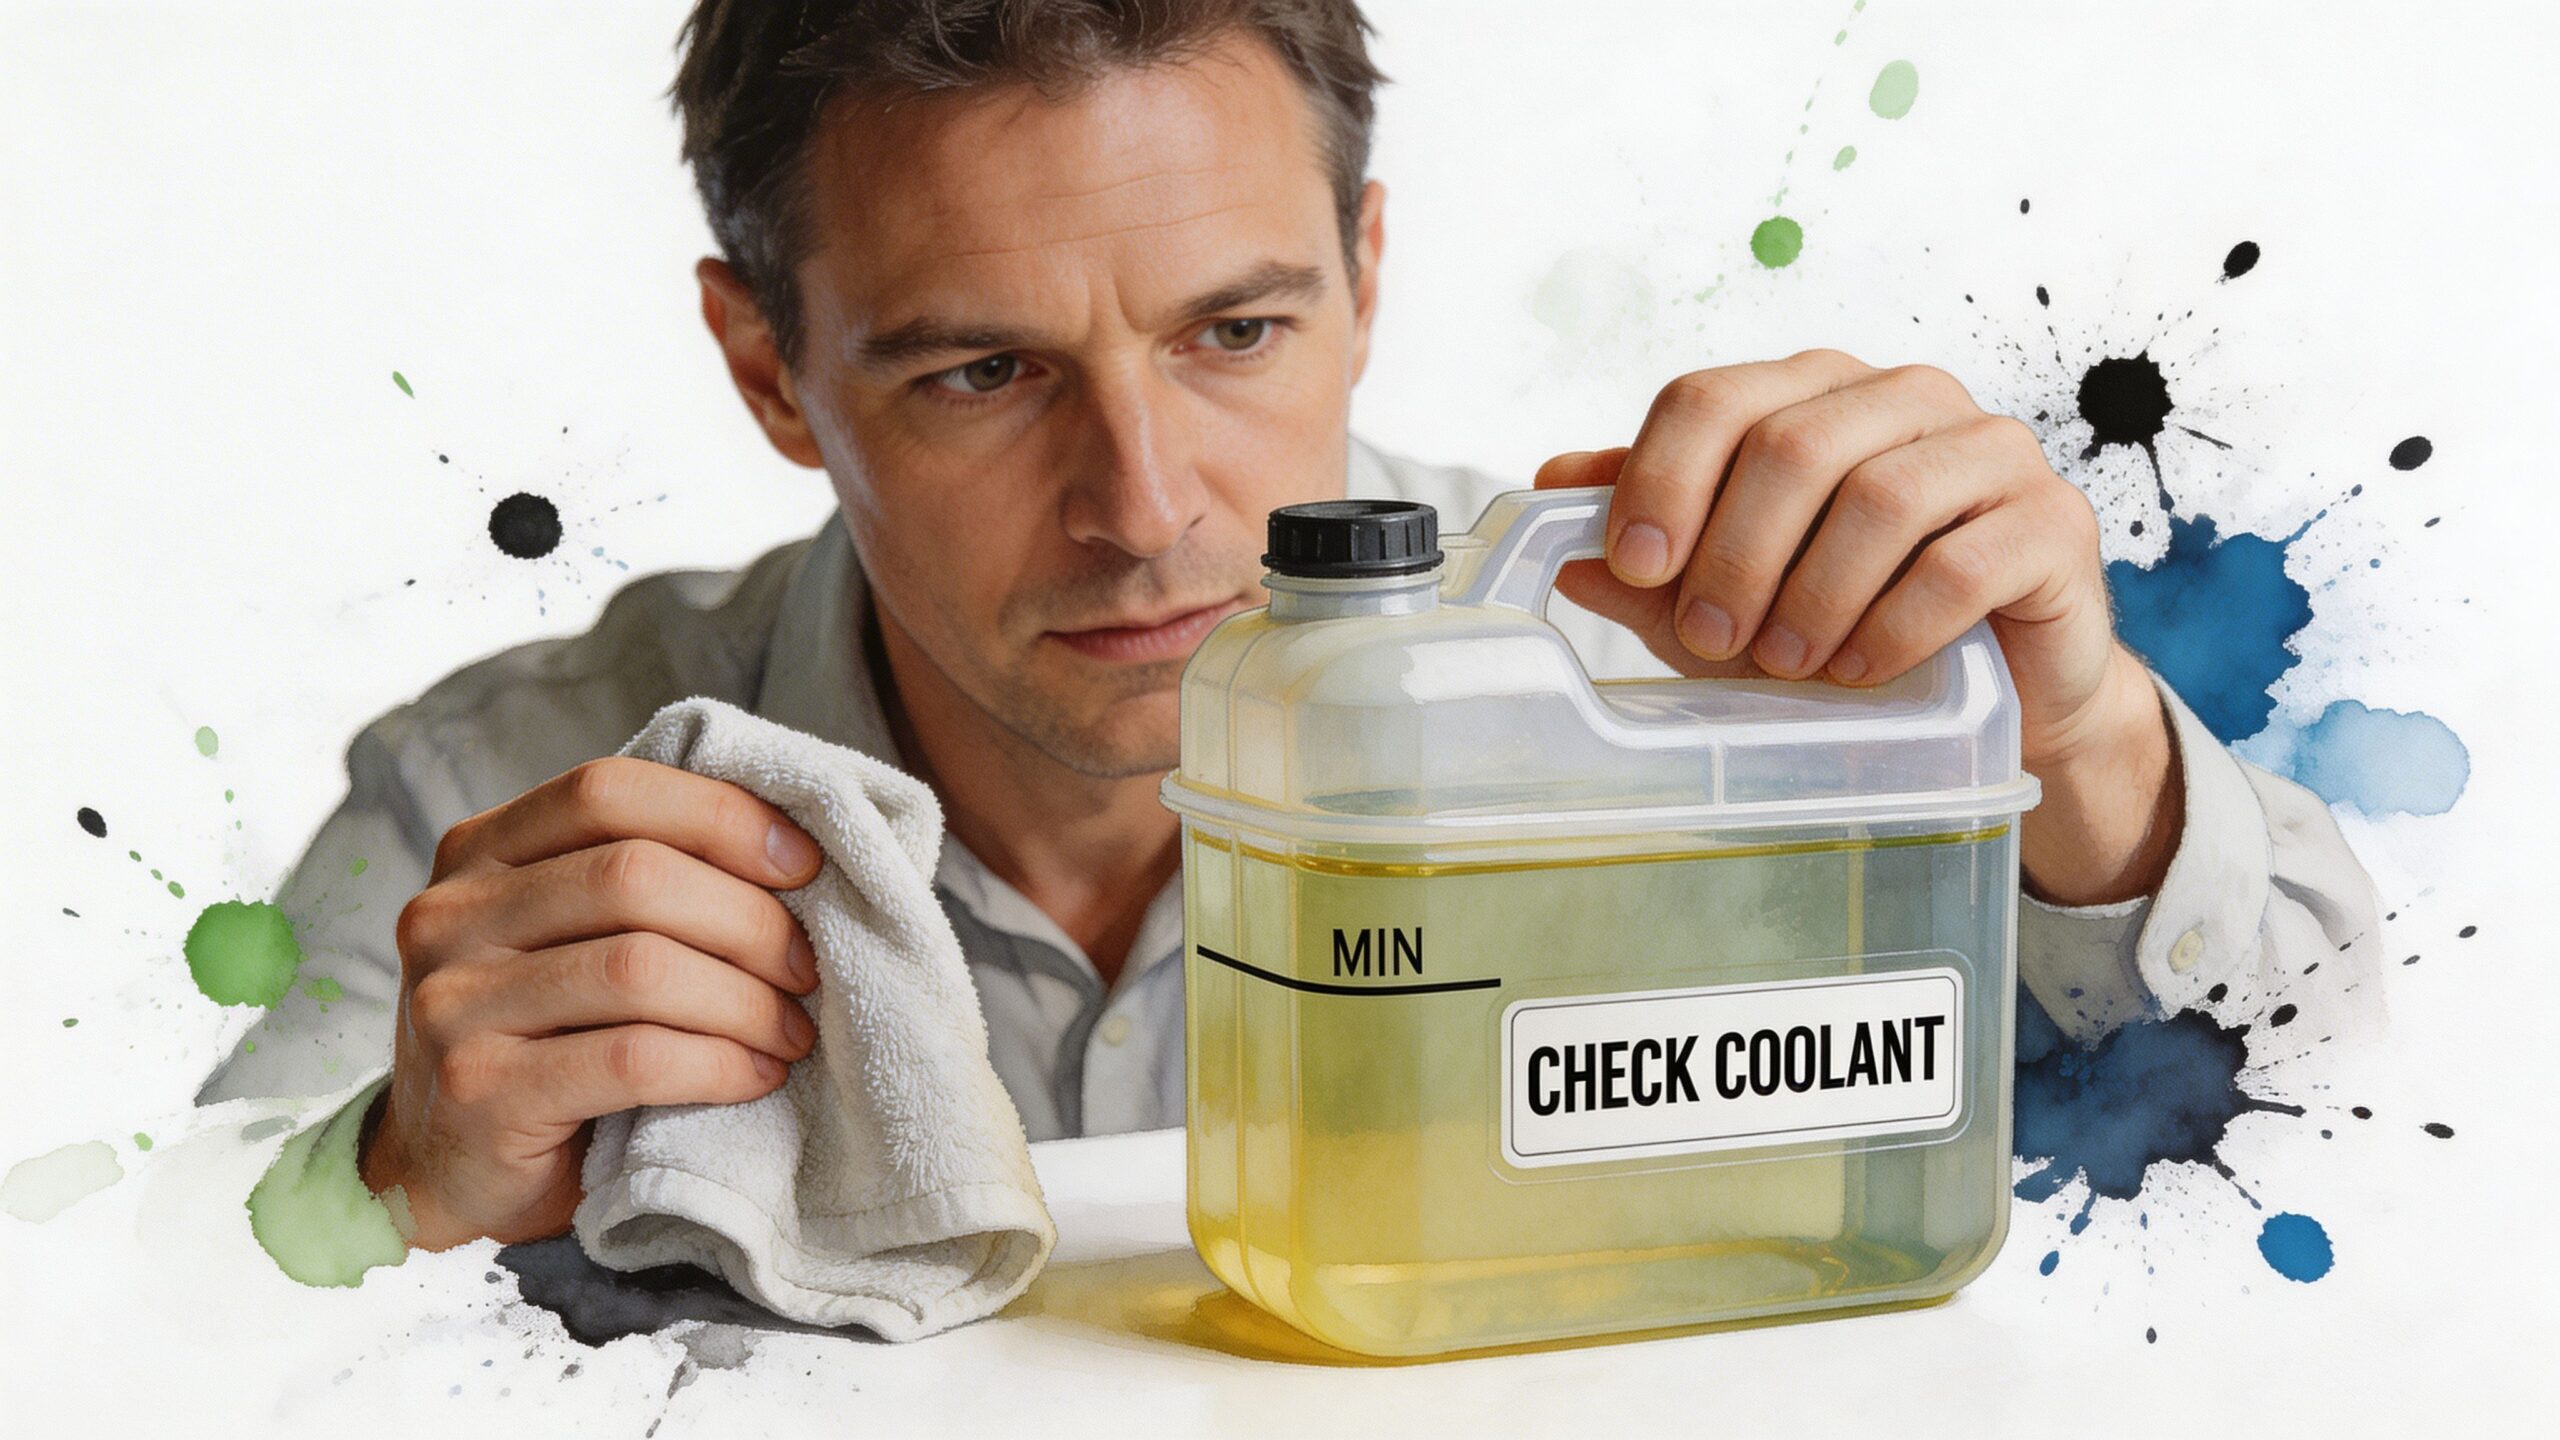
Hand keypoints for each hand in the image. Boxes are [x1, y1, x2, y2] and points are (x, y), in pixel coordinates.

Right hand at [358, 757, 825, 1249]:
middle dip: (748, 920)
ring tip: (791, 1030)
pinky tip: (755, 1075)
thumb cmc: (542, 1039)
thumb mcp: (567, 936)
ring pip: (641, 968)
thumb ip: (635, 880)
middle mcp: (450, 915)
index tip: (803, 863)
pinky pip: (634, 1058)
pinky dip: (717, 1063)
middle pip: (635, 876)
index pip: (608, 792)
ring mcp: (453, 1003)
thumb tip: (785, 848)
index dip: (719, 815)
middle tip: (805, 968)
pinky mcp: (481, 1091)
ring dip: (745, 1000)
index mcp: (478, 852)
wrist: (447, 1169)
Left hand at [1534, 348, 2180, 905]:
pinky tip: (1860, 668)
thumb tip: (1551, 504)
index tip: (1637, 564)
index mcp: (1816, 391)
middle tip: (1712, 638)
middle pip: (1792, 443)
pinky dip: (1892, 625)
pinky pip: (1961, 563)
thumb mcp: (1731, 591)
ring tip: (1786, 663)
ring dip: (1813, 595)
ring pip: (1878, 498)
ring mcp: (1991, 451)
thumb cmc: (1851, 623)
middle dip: (1734, 553)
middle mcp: (1905, 398)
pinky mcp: (2053, 522)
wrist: (1996, 693)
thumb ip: (1650, 550)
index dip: (1662, 477)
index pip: (1714, 397)